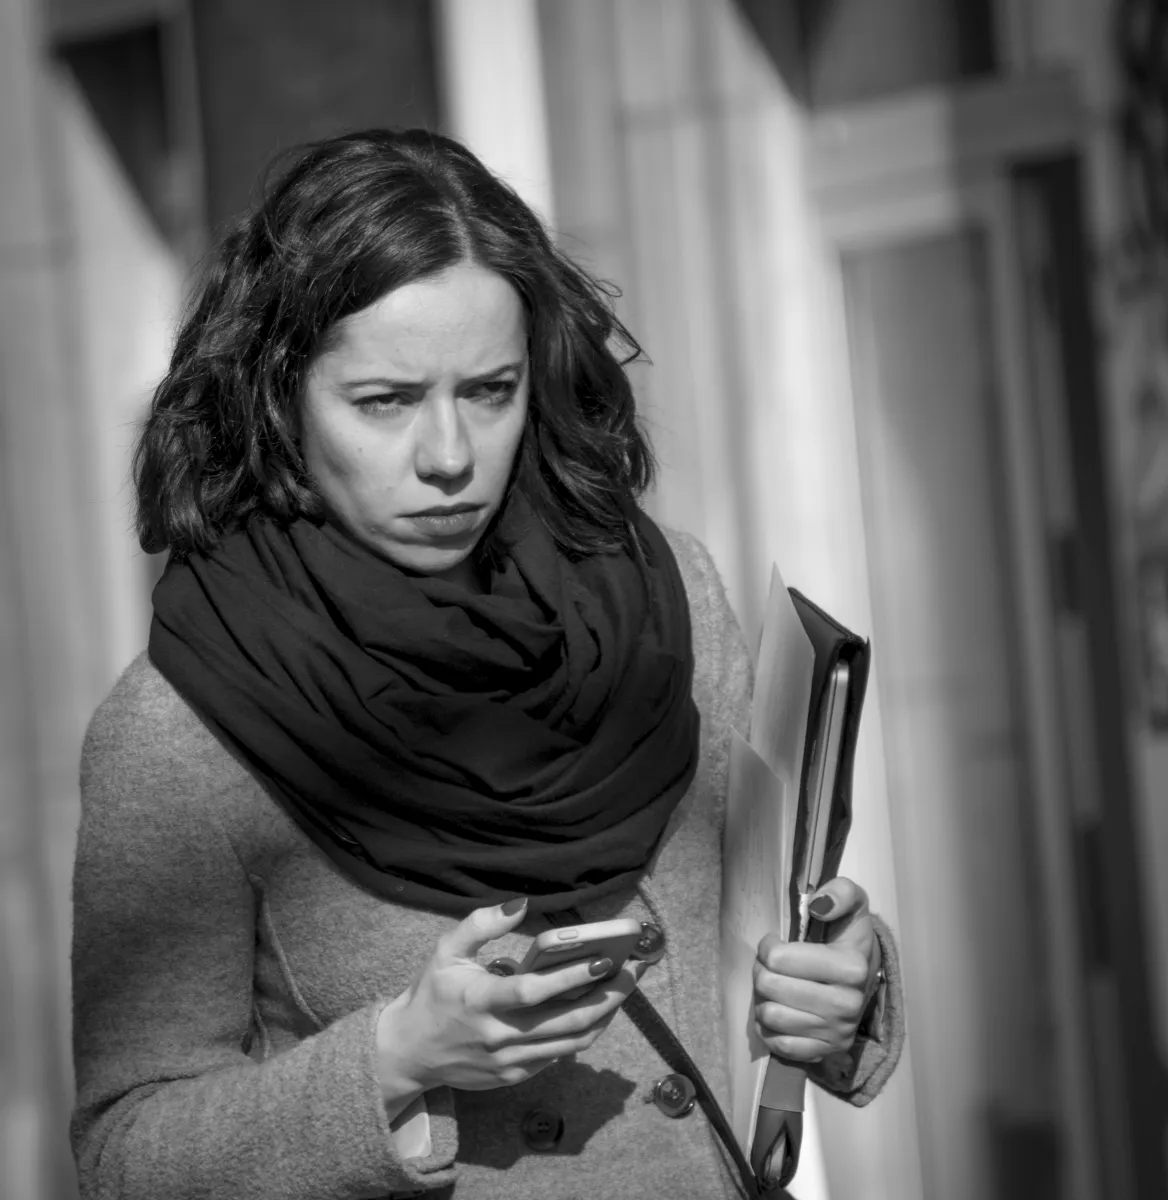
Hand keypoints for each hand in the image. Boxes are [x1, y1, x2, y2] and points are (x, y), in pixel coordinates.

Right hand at [376, 898, 646, 1099]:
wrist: (408, 1052)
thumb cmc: (431, 994)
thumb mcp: (446, 951)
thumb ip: (481, 923)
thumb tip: (522, 902)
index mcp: (481, 1001)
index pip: (534, 991)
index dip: (572, 977)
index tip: (604, 960)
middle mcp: (498, 1036)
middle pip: (566, 1022)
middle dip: (607, 998)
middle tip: (633, 974)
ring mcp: (508, 1061)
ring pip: (571, 1043)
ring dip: (603, 1017)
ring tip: (623, 990)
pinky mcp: (514, 1077)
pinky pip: (559, 1056)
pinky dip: (583, 1033)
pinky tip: (597, 1011)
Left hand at [752, 876, 879, 1062]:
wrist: (865, 976)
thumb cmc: (848, 935)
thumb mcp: (851, 903)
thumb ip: (839, 893)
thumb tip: (818, 904)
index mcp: (852, 967)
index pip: (779, 959)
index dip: (768, 947)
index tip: (776, 943)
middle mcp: (848, 1004)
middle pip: (769, 987)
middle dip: (760, 971)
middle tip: (770, 965)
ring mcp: (838, 1032)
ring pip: (770, 1016)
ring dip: (763, 999)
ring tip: (774, 986)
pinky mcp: (827, 1051)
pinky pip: (780, 1045)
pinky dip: (771, 1028)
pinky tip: (779, 1010)